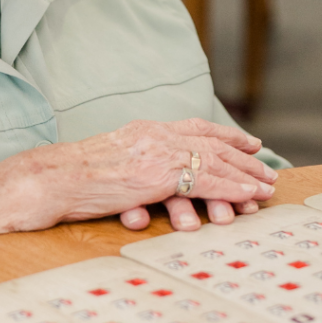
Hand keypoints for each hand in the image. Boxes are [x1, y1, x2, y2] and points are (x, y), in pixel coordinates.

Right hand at [0, 118, 276, 239]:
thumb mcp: (113, 158)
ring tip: (266, 186)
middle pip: (211, 142)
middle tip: (266, 165)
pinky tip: (248, 195)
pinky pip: (206, 181)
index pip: (194, 126)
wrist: (55, 178)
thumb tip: (154, 172)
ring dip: (245, 174)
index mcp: (146, 129)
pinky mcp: (159, 175)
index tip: (247, 140)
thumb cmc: (75, 176)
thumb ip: (138, 157)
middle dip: (242, 154)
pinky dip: (232, 188)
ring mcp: (158, 153)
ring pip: (215, 160)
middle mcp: (156, 134)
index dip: (224, 134)